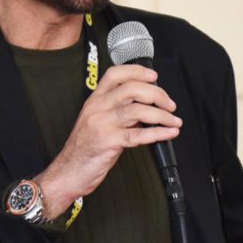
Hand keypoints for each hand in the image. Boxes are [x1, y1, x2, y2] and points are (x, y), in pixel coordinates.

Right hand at [35, 64, 181, 216]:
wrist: (68, 171)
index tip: (154, 77)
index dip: (137, 72)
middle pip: (132, 89)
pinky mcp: (108, 141)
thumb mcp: (97, 122)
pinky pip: (138, 135)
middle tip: (169, 105)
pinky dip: (158, 133)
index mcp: (94, 100)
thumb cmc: (84, 148)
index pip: (115, 75)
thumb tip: (147, 107)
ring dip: (162, 115)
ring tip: (173, 120)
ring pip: (138, 110)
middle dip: (157, 95)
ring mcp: (102, 124)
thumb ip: (119, 112)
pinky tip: (168, 133)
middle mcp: (97, 108)